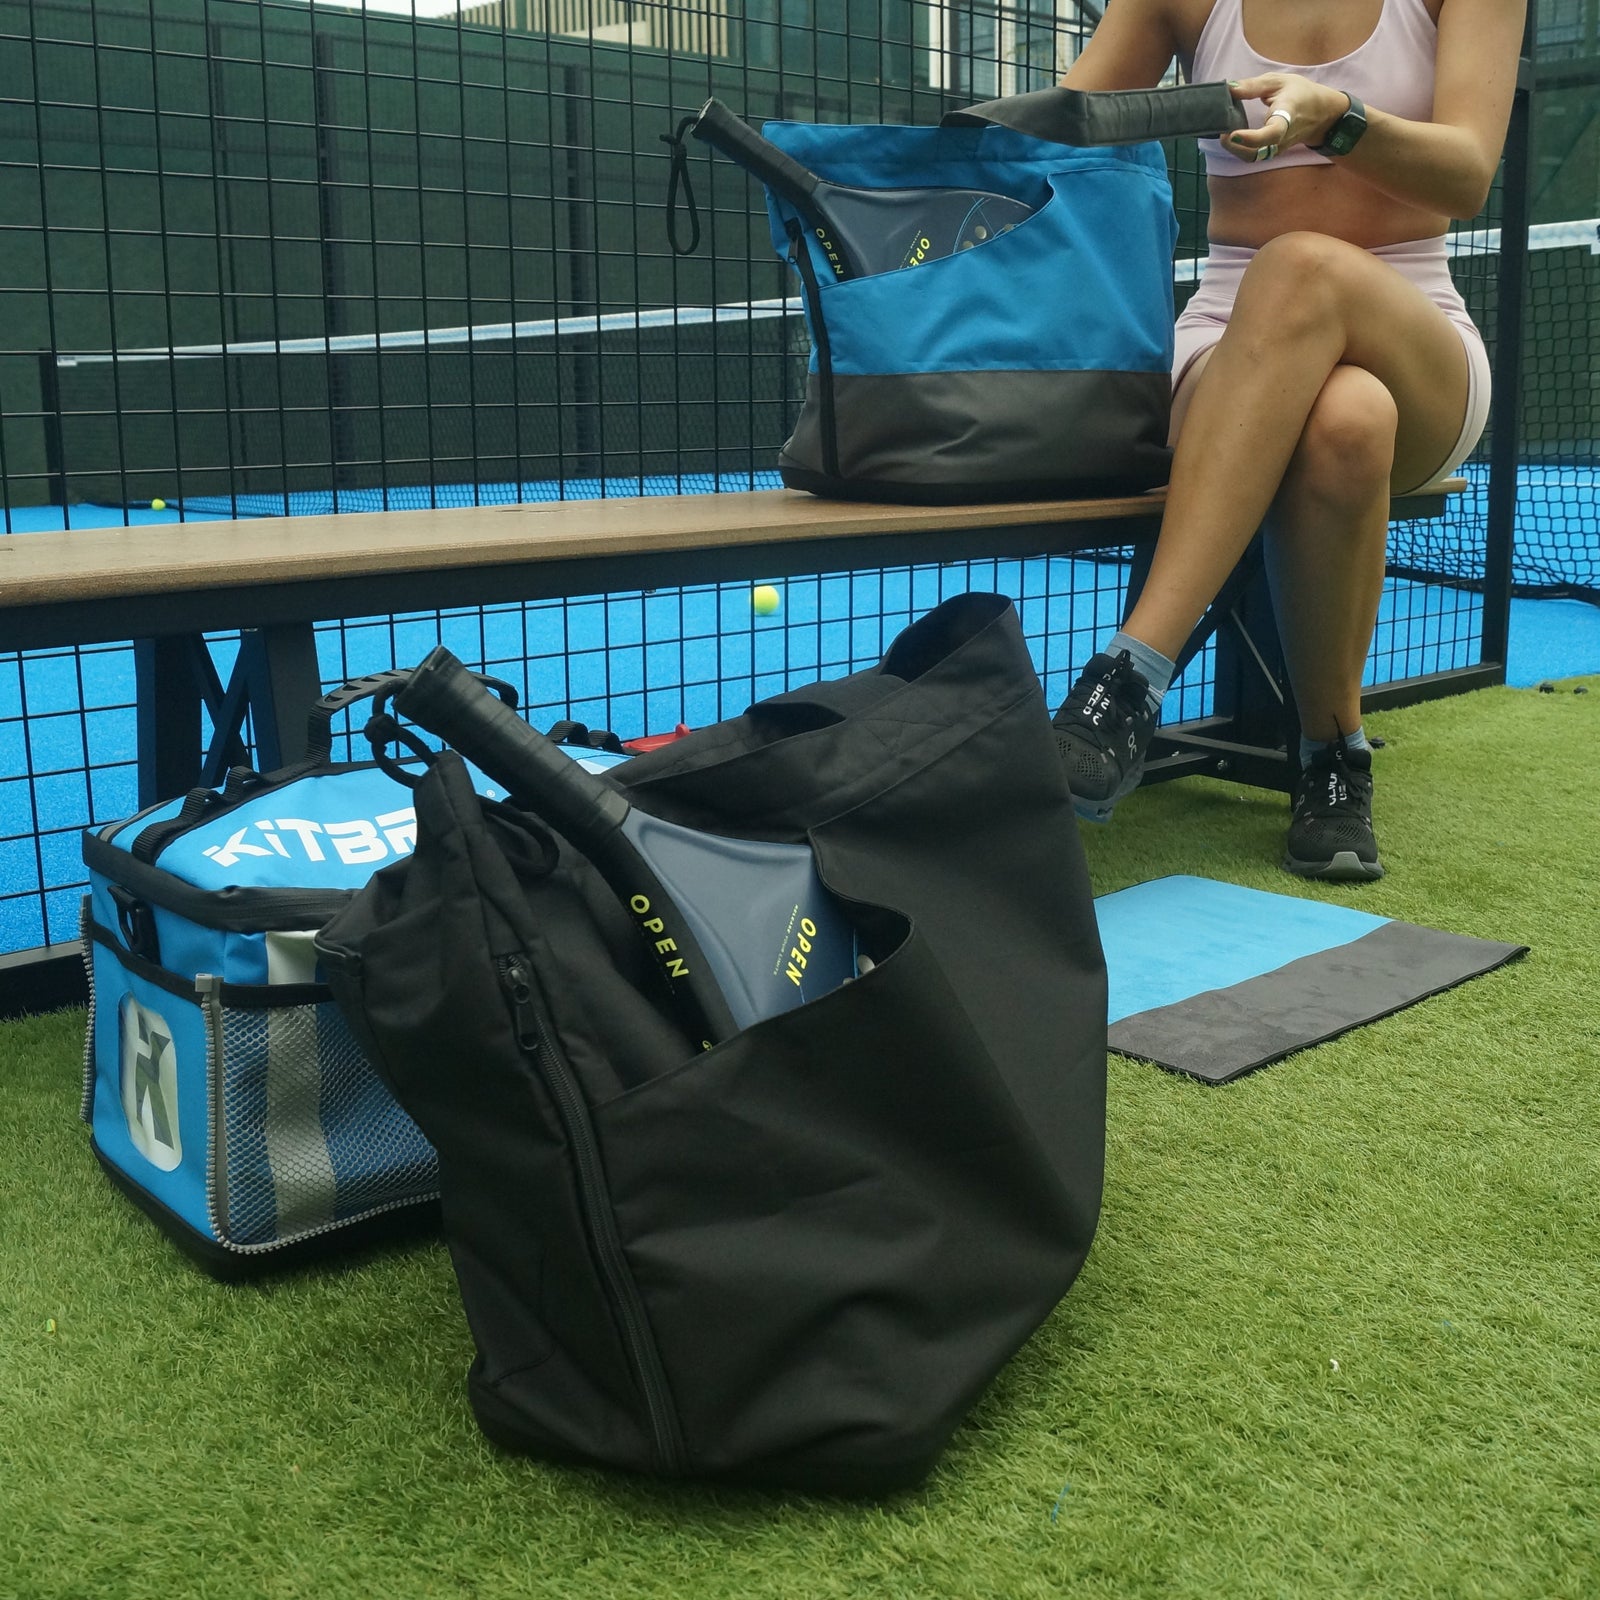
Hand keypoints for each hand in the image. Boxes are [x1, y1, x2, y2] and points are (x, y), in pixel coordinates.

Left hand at [1225, 74, 1351, 161]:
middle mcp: (1283, 137)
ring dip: (1234, 149)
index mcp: (1288, 115)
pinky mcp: (1272, 152)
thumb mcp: (1278, 82)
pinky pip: (1253, 155)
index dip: (1252, 138)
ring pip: (1253, 157)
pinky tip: (1232, 137)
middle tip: (1221, 131)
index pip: (1273, 133)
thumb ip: (1253, 86)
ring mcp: (1278, 148)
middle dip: (1235, 146)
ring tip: (1224, 133)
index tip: (1233, 134)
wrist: (1320, 113)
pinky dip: (1239, 149)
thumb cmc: (1299, 93)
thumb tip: (1229, 88)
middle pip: (1257, 152)